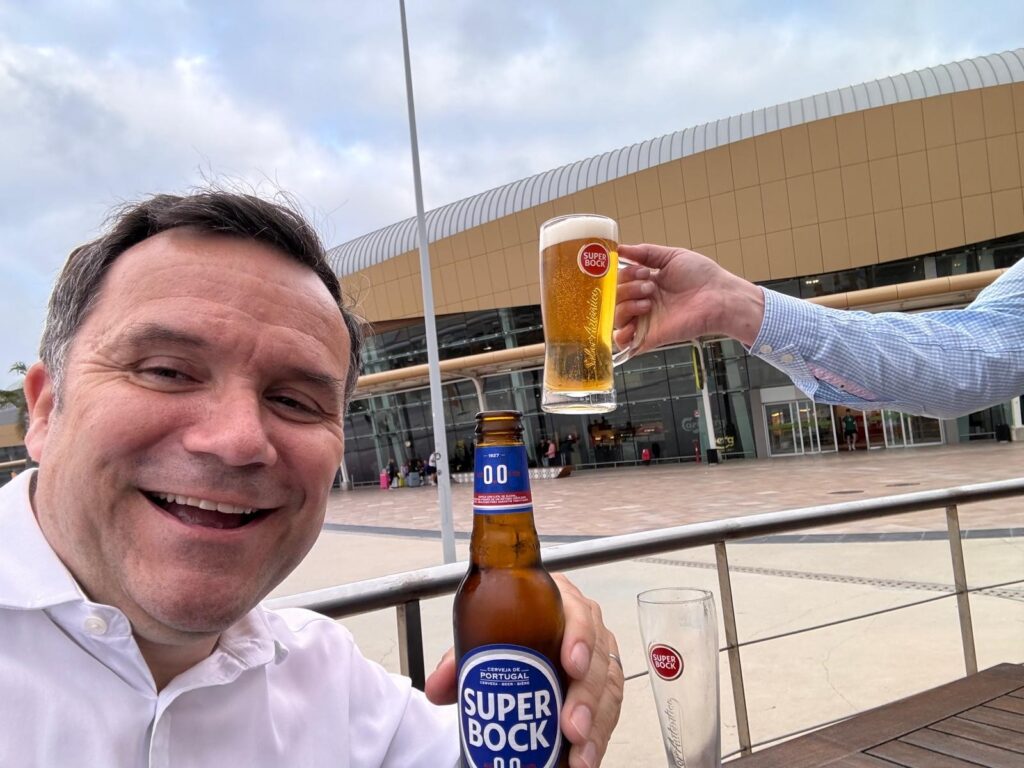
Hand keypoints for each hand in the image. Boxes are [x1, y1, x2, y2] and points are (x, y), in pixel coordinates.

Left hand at [425, 573, 623, 767]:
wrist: (519, 649)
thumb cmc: (506, 634)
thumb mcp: (480, 643)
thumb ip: (458, 661)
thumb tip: (438, 687)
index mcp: (558, 602)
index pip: (577, 611)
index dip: (579, 636)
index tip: (571, 665)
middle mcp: (584, 627)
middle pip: (597, 657)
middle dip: (586, 695)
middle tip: (570, 726)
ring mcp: (597, 658)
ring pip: (607, 688)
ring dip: (595, 724)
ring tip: (577, 752)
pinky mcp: (603, 687)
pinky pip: (610, 711)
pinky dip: (599, 738)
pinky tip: (584, 759)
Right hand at [614, 243, 764, 350]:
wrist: (719, 297)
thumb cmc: (701, 276)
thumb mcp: (671, 256)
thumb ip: (644, 252)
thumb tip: (619, 248)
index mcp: (646, 284)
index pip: (619, 280)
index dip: (625, 274)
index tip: (644, 271)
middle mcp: (642, 302)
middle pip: (614, 297)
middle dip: (627, 288)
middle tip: (650, 286)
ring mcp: (645, 320)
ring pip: (616, 316)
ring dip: (626, 304)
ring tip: (649, 301)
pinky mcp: (650, 336)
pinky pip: (623, 341)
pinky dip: (621, 333)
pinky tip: (636, 321)